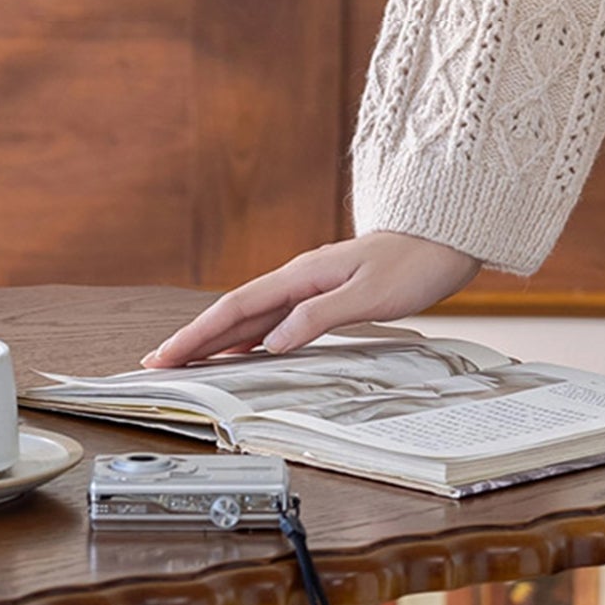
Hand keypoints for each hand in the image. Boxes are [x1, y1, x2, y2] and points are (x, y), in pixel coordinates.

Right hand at [136, 231, 483, 369]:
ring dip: (219, 339)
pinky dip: (252, 337)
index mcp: (303, 275)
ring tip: (189, 363)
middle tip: (159, 365)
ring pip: (253, 316)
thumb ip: (319, 316)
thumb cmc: (415, 265)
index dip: (197, 334)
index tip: (165, 356)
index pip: (236, 307)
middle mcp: (300, 278)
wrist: (446, 239)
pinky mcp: (326, 293)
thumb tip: (273, 342)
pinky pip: (277, 318)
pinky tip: (245, 352)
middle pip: (235, 312)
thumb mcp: (369, 294)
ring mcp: (311, 284)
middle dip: (194, 339)